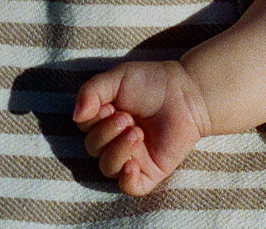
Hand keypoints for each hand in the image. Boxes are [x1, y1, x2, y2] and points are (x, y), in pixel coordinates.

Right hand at [73, 60, 208, 196]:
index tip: (111, 105)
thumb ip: (92, 90)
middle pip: (93, 149)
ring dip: (118, 150)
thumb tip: (77, 115)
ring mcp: (133, 157)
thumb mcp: (119, 77)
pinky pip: (131, 187)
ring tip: (137, 132)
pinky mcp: (150, 170)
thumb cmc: (153, 82)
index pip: (85, 129)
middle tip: (127, 117)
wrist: (188, 92)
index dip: (93, 119)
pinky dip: (127, 180)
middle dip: (107, 133)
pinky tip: (132, 165)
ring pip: (108, 168)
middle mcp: (115, 141)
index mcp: (104, 120)